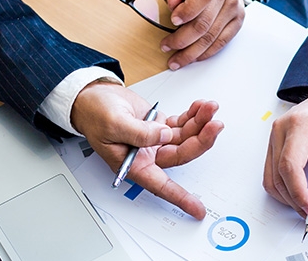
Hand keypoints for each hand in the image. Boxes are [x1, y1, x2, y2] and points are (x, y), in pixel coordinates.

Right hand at [72, 82, 223, 219]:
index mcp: (135, 164)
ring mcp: (156, 141)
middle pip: (182, 154)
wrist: (94, 98)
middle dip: (201, 140)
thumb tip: (165, 135)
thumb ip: (140, 133)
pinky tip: (200, 108)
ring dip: (200, 123)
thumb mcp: (113, 124)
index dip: (180, 198)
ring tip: (208, 108)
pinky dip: (193, 116)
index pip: (162, 186)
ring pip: (186, 138)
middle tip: (214, 125)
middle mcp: (148, 156)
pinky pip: (182, 125)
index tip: (197, 209)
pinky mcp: (159, 126)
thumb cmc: (96, 115)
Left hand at [158, 0, 245, 69]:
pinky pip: (222, 41)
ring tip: (176, 59)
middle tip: (166, 47)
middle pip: (205, 22)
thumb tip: (173, 2)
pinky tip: (193, 56)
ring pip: (212, 36)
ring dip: (191, 52)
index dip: (187, 11)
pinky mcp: (238, 18)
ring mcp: (233, 5)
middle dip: (182, 39)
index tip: (173, 20)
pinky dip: (206, 52)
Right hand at [263, 86, 307, 225]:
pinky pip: (273, 174)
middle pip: (278, 176)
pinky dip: (286, 189)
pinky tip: (302, 194)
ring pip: (272, 179)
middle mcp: (281, 129)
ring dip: (289, 198)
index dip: (300, 192)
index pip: (290, 165)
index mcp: (300, 124)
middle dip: (295, 201)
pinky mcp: (275, 145)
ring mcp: (275, 137)